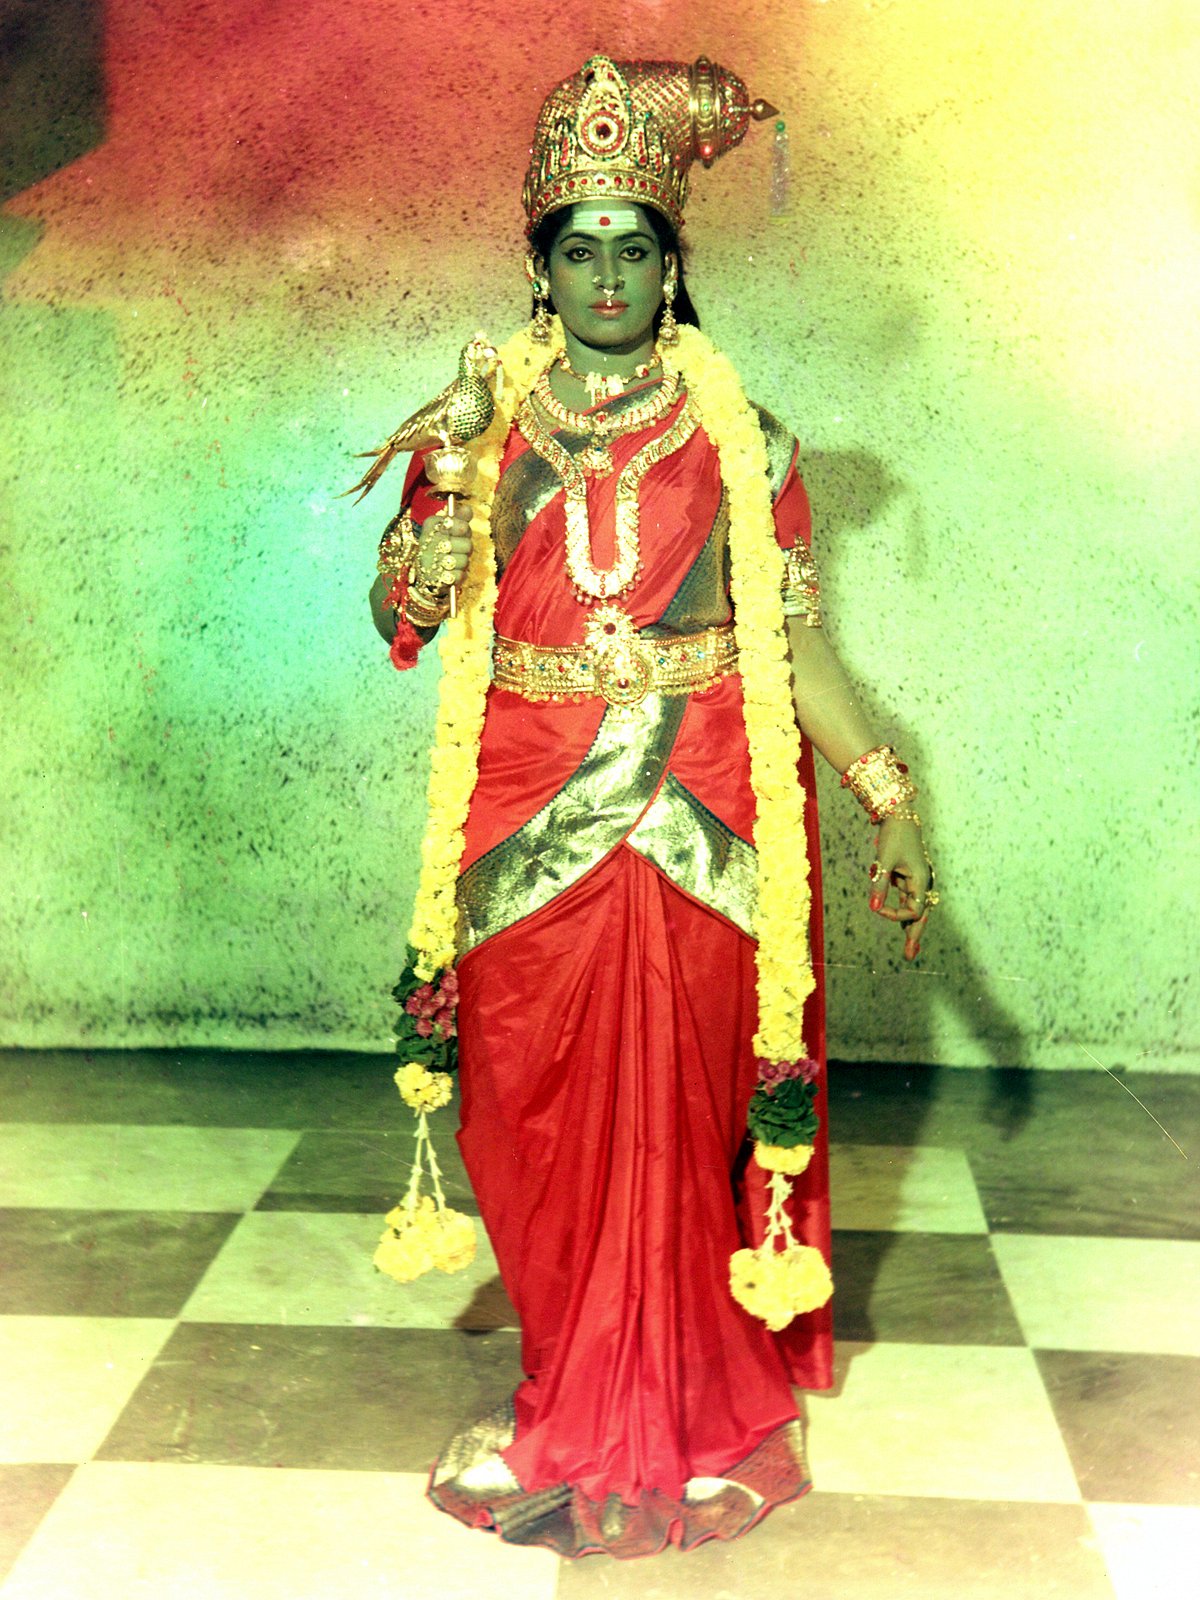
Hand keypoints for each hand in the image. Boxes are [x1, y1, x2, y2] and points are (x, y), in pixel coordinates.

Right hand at [413, 500, 472, 591]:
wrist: (425, 569)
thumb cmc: (439, 544)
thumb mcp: (447, 527)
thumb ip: (460, 517)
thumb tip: (468, 509)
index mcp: (431, 525)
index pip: (461, 525)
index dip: (465, 530)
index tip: (461, 531)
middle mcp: (429, 542)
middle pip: (467, 544)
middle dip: (465, 548)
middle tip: (457, 548)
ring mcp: (431, 561)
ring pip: (464, 561)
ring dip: (462, 562)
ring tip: (453, 560)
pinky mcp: (437, 579)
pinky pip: (460, 575)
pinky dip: (459, 574)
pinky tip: (451, 571)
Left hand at [868, 816, 935, 961]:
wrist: (899, 814)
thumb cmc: (893, 835)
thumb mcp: (884, 861)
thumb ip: (880, 885)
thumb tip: (874, 909)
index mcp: (921, 880)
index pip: (912, 910)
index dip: (896, 915)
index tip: (877, 909)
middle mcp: (922, 882)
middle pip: (920, 915)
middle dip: (914, 936)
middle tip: (909, 957)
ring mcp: (916, 880)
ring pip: (914, 909)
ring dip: (910, 928)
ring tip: (909, 950)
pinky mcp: (909, 876)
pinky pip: (907, 899)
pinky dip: (904, 912)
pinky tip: (902, 926)